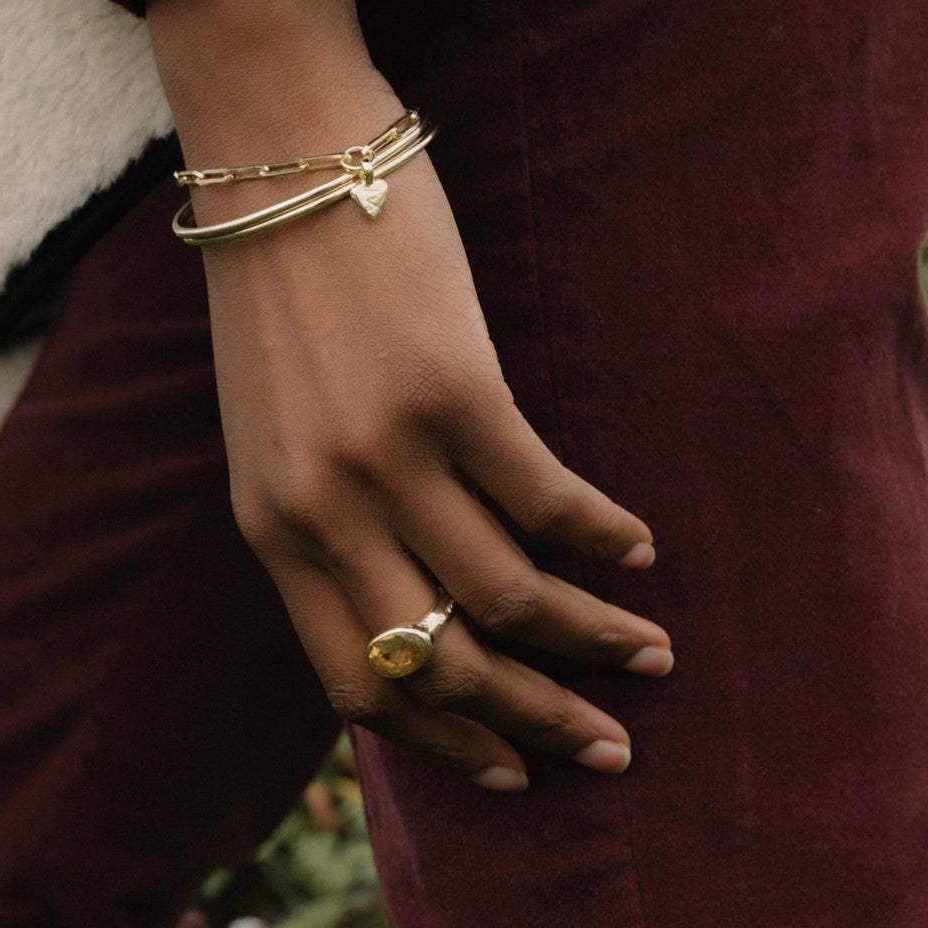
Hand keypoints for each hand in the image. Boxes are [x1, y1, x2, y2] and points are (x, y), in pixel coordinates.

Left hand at [146, 0, 671, 791]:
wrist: (277, 158)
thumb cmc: (283, 296)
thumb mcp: (274, 434)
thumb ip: (324, 520)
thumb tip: (411, 597)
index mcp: (274, 532)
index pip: (359, 686)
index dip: (443, 742)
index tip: (509, 769)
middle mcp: (324, 512)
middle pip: (443, 665)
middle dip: (535, 723)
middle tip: (609, 750)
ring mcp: (385, 456)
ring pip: (506, 597)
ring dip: (593, 639)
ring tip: (653, 652)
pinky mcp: (451, 390)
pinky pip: (546, 500)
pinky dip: (602, 538)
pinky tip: (640, 549)